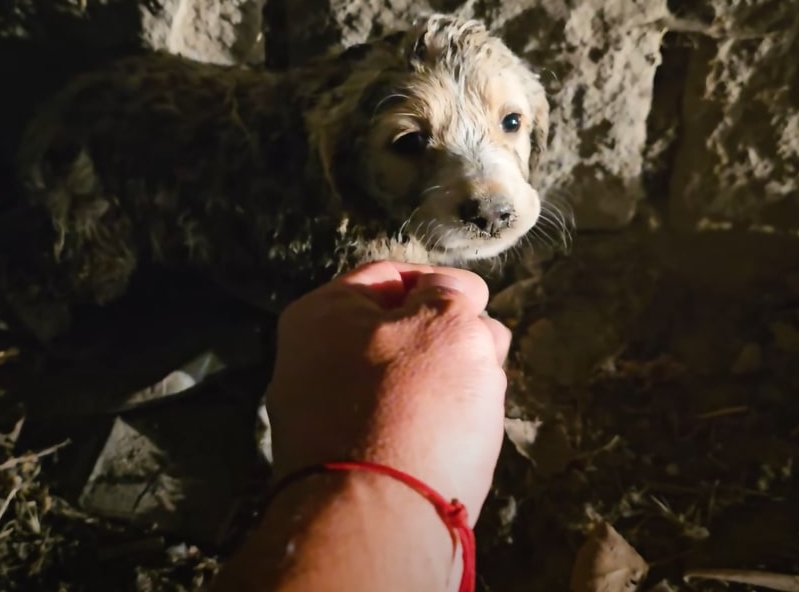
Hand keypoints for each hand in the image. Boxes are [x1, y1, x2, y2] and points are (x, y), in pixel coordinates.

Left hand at [265, 260, 510, 519]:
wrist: (378, 522)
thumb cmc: (415, 406)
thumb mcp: (448, 323)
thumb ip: (451, 295)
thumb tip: (450, 293)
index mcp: (321, 314)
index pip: (390, 276)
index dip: (444, 284)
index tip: (480, 305)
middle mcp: (310, 362)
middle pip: (398, 331)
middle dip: (452, 340)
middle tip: (487, 358)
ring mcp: (323, 417)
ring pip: (403, 382)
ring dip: (448, 386)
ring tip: (477, 406)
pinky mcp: (345, 465)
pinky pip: (397, 427)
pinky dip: (430, 428)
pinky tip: (459, 442)